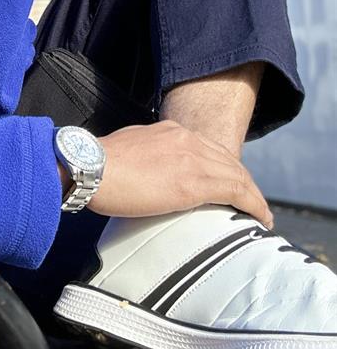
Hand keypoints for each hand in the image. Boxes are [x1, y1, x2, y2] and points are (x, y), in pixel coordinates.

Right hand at [89, 119, 272, 227]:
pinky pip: (237, 191)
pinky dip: (254, 204)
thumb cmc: (97, 166)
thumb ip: (145, 157)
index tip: (228, 182)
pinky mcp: (195, 182)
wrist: (88, 167)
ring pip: (237, 174)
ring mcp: (192, 158)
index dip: (222, 166)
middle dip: (242, 180)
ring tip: (260, 213)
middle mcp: (185, 139)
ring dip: (252, 195)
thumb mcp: (127, 151)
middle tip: (251, 201)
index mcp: (168, 131)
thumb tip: (146, 174)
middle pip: (227, 159)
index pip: (206, 148)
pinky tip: (261, 217)